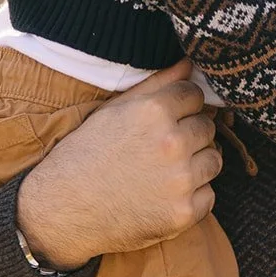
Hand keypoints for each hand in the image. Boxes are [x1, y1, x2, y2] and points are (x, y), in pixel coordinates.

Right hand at [15, 61, 221, 267]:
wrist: (62, 211)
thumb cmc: (84, 155)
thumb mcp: (113, 111)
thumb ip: (156, 85)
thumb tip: (189, 64)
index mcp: (154, 112)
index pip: (195, 95)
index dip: (181, 106)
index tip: (166, 120)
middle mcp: (172, 143)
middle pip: (207, 127)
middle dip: (189, 134)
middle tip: (160, 149)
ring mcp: (181, 180)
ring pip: (213, 160)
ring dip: (195, 164)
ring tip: (162, 172)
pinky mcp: (184, 212)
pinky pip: (208, 195)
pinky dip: (192, 197)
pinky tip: (163, 196)